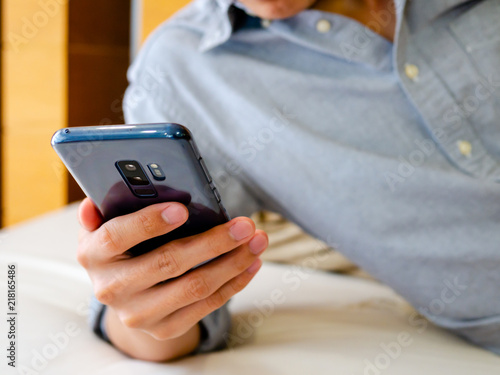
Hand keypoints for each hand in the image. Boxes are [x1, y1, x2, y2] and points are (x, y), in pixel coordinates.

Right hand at [77, 198, 266, 360]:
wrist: (124, 296)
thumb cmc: (121, 248)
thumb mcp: (106, 226)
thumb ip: (103, 213)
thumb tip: (92, 204)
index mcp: (94, 255)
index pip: (117, 237)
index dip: (148, 223)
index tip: (182, 208)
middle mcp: (112, 288)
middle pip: (168, 263)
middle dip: (213, 242)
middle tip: (244, 225)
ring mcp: (139, 313)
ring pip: (194, 287)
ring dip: (233, 262)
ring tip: (257, 241)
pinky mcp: (165, 328)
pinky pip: (206, 305)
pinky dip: (234, 282)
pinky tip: (251, 263)